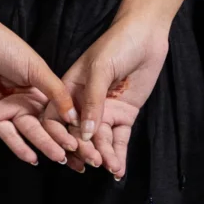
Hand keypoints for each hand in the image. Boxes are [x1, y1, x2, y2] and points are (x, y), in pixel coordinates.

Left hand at [0, 3, 79, 165]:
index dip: (69, 125)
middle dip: (59, 140)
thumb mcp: (37, 69)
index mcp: (39, 87)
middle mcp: (25, 100)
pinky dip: (20, 147)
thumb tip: (74, 116)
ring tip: (59, 158)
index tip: (83, 139)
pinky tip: (33, 158)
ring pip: (29, 132)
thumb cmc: (6, 47)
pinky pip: (8, 135)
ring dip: (43, 145)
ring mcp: (9, 109)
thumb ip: (56, 93)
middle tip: (74, 155)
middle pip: (45, 125)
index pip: (57, 111)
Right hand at [59, 10, 170, 180]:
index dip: (60, 136)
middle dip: (86, 150)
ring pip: (100, 140)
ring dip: (104, 155)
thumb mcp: (100, 69)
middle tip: (95, 163)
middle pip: (79, 134)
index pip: (57, 119)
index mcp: (69, 90)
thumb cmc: (117, 44)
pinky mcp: (123, 114)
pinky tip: (119, 169)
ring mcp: (104, 110)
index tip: (70, 149)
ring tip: (111, 168)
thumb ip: (93, 101)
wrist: (146, 34)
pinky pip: (119, 138)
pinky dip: (119, 154)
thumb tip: (86, 134)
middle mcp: (83, 104)